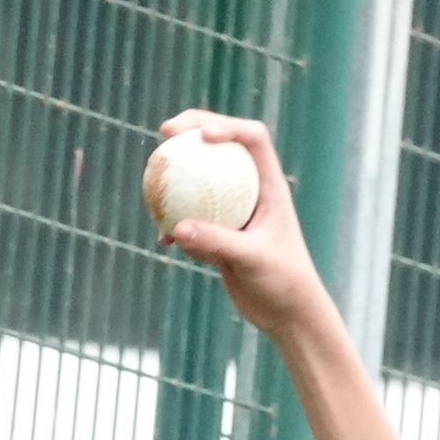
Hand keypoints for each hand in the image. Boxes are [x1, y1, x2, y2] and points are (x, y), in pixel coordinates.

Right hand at [155, 110, 333, 345]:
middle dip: (193, 129)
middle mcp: (253, 192)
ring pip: (202, 181)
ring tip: (152, 174)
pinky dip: (176, 223)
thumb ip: (217, 242)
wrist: (288, 315)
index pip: (253, 139)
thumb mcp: (253, 260)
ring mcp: (235, 212)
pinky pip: (192, 219)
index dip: (227, 125)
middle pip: (223, 146)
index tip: (200, 135)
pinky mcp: (221, 234)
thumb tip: (176, 227)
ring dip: (178, 174)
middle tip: (164, 131)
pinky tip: (162, 238)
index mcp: (270, 186)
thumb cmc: (284, 283)